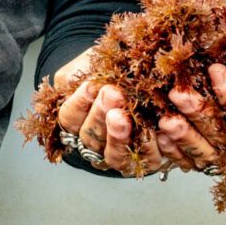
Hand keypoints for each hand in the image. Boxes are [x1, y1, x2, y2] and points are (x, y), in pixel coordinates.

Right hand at [49, 50, 172, 177]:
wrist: (147, 76)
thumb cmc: (116, 69)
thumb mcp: (97, 64)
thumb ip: (88, 69)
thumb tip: (91, 72)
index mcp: (78, 121)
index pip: (69, 118)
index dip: (79, 104)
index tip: (91, 86)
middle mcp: (95, 143)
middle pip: (90, 138)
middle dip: (100, 116)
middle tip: (112, 94)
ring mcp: (120, 154)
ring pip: (114, 155)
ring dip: (119, 137)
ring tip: (126, 116)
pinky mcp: (147, 159)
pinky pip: (147, 160)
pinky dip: (151, 147)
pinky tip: (156, 131)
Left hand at [163, 61, 225, 169]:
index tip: (214, 68)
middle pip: (225, 135)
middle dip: (200, 114)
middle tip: (178, 94)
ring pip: (209, 152)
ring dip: (185, 136)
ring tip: (164, 119)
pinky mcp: (223, 155)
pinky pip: (198, 160)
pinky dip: (179, 152)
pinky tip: (160, 138)